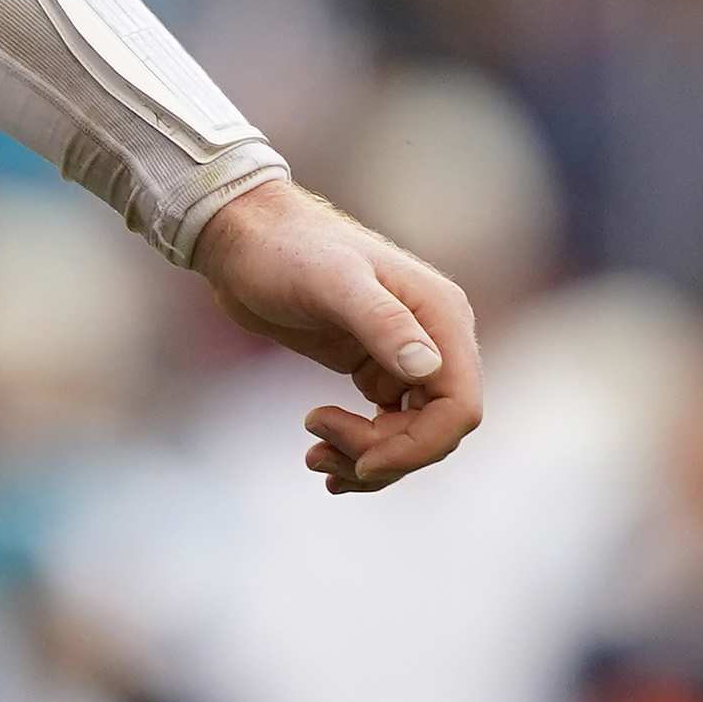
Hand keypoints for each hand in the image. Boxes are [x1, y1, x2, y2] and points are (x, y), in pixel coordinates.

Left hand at [189, 178, 483, 492]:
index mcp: (440, 315)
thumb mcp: (332, 282)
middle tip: (318, 452)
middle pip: (435, 430)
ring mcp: (404, 354)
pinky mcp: (374, 366)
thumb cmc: (285, 250)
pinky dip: (359, 450)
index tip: (362, 462)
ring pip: (410, 435)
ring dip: (365, 460)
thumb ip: (382, 322)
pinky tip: (321, 457)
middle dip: (383, 455)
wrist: (242, 239)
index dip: (420, 447)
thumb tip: (428, 368)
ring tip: (313, 457)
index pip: (460, 406)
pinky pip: (386, 427)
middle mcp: (433, 337)